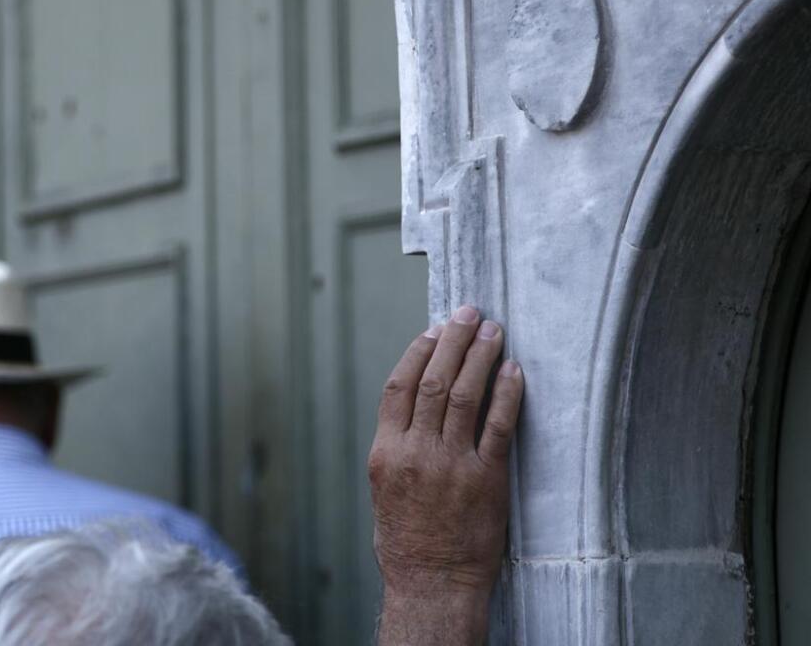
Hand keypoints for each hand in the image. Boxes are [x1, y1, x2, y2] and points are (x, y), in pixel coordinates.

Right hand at [368, 305, 523, 644]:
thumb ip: (396, 447)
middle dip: (452, 341)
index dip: (418, 352)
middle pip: (433, 381)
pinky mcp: (485, 479)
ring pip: (464, 395)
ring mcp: (451, 465)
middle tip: (468, 312)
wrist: (432, 584)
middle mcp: (415, 452)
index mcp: (385, 452)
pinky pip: (498, 426)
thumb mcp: (384, 489)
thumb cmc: (406, 542)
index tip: (433, 329)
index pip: (399, 387)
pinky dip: (506, 394)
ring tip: (492, 330)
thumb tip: (413, 409)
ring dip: (480, 356)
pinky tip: (513, 371)